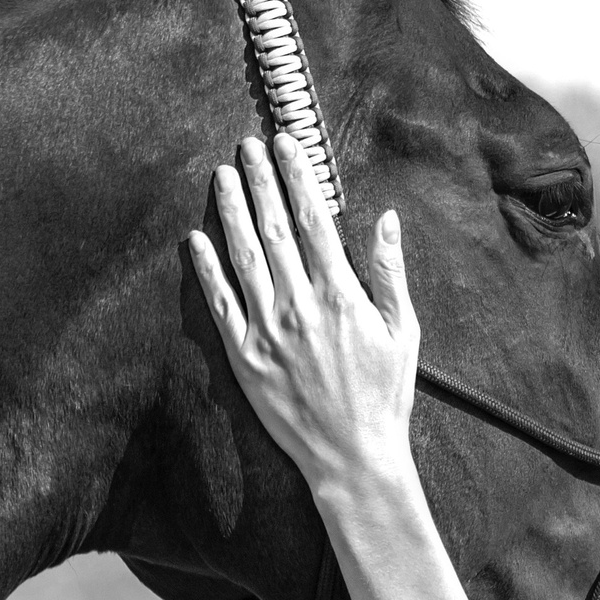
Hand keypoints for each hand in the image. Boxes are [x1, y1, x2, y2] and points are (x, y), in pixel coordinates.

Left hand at [187, 134, 419, 493]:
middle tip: (246, 145)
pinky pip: (219, 302)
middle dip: (259, 180)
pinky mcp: (243, 356)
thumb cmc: (384, 394)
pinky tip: (197, 238)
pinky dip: (206, 268)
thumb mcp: (403, 330)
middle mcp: (300, 305)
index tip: (287, 144)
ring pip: (243, 255)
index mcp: (341, 294)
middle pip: (273, 227)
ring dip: (231, 211)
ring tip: (221, 176)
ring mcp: (267, 329)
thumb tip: (386, 219)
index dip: (298, 176)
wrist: (352, 455)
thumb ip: (389, 271)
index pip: (314, 219)